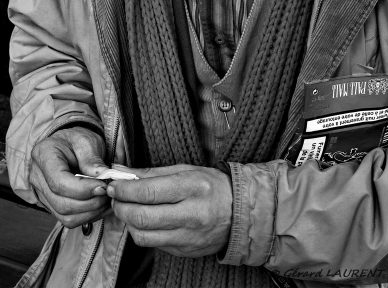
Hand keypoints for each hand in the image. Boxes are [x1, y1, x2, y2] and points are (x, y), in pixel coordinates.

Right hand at [30, 127, 110, 227]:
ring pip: (65, 216)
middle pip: (62, 203)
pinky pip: (68, 219)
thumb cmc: (77, 140)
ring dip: (91, 211)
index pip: (59, 182)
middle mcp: (38, 178)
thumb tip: (102, 177)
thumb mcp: (86, 140)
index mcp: (44, 156)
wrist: (69, 145)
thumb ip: (92, 159)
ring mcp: (42, 194)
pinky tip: (100, 205)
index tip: (103, 186)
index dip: (83, 189)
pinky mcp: (52, 205)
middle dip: (90, 202)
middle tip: (109, 193)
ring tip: (107, 199)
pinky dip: (88, 216)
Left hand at [107, 164, 232, 257]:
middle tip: (115, 198)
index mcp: (192, 188)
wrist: (240, 212)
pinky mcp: (185, 252)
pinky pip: (154, 245)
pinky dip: (143, 232)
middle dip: (121, 207)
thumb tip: (121, 172)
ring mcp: (188, 237)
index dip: (124, 189)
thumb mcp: (185, 170)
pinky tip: (145, 220)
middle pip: (142, 217)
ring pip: (143, 236)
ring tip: (128, 209)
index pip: (148, 191)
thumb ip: (152, 173)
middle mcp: (191, 214)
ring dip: (128, 222)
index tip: (113, 185)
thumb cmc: (211, 185)